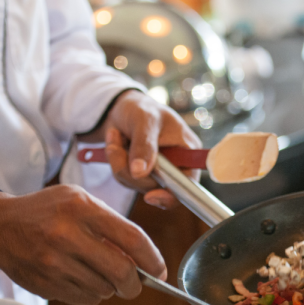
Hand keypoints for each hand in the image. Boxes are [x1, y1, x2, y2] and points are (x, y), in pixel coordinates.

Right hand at [0, 187, 165, 304]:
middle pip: (122, 272)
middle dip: (135, 284)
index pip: (132, 239)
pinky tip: (80, 278)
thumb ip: (111, 224)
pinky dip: (91, 294)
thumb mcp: (79, 201)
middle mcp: (68, 236)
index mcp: (82, 209)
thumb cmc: (45, 211)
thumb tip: (144, 258)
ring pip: (104, 289)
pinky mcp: (47, 285)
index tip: (159, 270)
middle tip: (136, 284)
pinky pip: (86, 299)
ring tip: (96, 271)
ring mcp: (55, 263)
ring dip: (109, 286)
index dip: (153, 259)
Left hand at [83, 90, 201, 208]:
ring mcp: (157, 173)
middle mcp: (175, 166)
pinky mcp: (141, 174)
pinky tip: (115, 143)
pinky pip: (126, 180)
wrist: (123, 108)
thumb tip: (139, 173)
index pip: (188, 184)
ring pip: (137, 184)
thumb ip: (144, 146)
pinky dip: (115, 162)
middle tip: (117, 145)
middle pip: (157, 188)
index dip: (171, 195)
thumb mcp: (145, 120)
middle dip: (131, 170)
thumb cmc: (141, 108)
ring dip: (119, 163)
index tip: (150, 196)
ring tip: (115, 137)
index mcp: (187, 152)